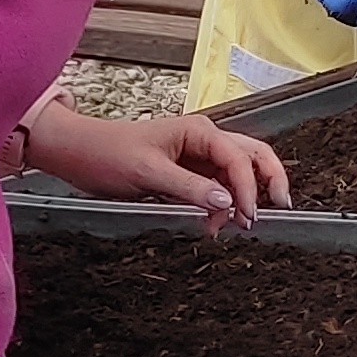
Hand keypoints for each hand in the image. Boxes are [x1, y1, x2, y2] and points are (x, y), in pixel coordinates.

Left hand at [22, 103, 290, 229]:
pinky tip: (216, 223)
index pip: (238, 158)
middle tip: (279, 209)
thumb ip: (190, 187)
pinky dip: (224, 203)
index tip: (247, 216)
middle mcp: (205, 139)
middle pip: (253, 155)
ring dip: (245, 196)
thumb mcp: (148, 174)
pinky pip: (218, 185)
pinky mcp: (189, 171)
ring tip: (239, 225)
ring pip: (239, 171)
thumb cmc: (108, 155)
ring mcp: (198, 155)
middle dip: (269, 181)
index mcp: (199, 131)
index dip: (248, 188)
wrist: (78, 152)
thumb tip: (228, 202)